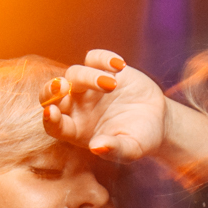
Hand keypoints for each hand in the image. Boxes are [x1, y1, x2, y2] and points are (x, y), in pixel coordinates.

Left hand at [41, 50, 168, 161]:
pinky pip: (94, 58)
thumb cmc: (140, 140)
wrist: (157, 120)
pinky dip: (103, 58)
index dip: (50, 120)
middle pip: (52, 95)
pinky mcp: (103, 70)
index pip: (54, 125)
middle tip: (62, 86)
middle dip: (52, 90)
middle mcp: (76, 107)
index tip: (52, 113)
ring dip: (89, 77)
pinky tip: (120, 66)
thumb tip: (97, 147)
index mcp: (76, 130)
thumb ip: (114, 150)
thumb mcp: (130, 149)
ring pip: (74, 74)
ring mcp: (88, 87)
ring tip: (112, 85)